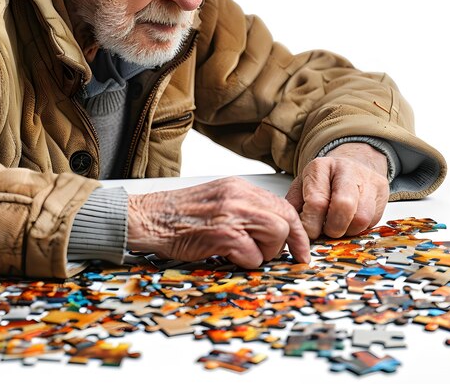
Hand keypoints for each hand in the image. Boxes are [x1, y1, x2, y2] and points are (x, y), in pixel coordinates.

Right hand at [127, 176, 309, 266]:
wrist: (148, 217)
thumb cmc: (177, 214)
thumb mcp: (216, 199)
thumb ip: (244, 208)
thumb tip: (274, 229)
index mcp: (237, 186)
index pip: (282, 204)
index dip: (297, 230)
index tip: (301, 248)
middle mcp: (238, 195)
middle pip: (285, 219)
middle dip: (287, 244)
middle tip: (281, 257)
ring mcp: (231, 213)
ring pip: (276, 236)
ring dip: (264, 253)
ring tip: (242, 253)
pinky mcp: (223, 234)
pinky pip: (253, 256)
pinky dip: (245, 262)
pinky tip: (227, 256)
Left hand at [285, 142, 389, 238]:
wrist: (351, 164)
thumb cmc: (323, 180)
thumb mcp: (302, 187)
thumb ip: (295, 206)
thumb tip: (292, 229)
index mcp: (320, 167)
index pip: (317, 201)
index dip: (311, 224)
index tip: (309, 233)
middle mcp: (346, 170)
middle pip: (343, 206)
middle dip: (333, 228)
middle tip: (326, 232)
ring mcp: (367, 180)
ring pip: (362, 217)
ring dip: (348, 231)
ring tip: (338, 227)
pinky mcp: (382, 192)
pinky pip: (373, 221)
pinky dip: (360, 229)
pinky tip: (349, 223)